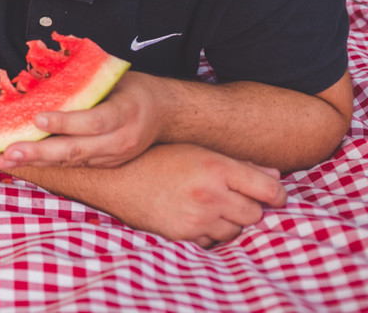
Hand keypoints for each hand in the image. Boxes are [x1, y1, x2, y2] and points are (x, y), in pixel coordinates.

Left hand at [0, 72, 160, 169]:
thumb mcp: (115, 76)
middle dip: (40, 153)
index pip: (93, 122)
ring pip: (72, 161)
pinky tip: (24, 160)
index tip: (36, 120)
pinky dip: (48, 163)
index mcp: (126, 112)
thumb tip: (42, 74)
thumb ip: (85, 79)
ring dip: (38, 161)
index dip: (65, 123)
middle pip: (78, 150)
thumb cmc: (134, 89)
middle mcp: (122, 140)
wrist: (166, 114)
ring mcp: (115, 157)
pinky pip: (75, 165)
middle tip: (9, 153)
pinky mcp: (107, 165)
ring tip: (7, 161)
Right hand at [98, 143, 286, 245]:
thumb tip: (275, 176)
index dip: (277, 194)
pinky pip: (212, 241)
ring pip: (236, 231)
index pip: (270, 190)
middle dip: (249, 207)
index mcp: (217, 167)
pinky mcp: (185, 235)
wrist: (116, 179)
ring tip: (210, 207)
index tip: (273, 195)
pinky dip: (209, 232)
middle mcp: (211, 194)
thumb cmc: (157, 159)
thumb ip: (238, 164)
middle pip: (255, 214)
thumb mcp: (197, 151)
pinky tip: (194, 217)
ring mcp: (198, 218)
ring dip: (229, 222)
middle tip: (233, 198)